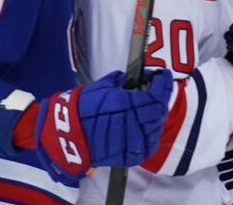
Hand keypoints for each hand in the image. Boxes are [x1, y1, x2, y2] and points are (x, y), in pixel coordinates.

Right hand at [31, 70, 172, 183]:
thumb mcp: (105, 85)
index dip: (164, 83)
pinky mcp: (128, 156)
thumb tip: (142, 77)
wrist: (68, 134)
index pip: (156, 94)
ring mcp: (131, 142)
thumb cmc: (84, 106)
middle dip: (161, 98)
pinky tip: (147, 126)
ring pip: (155, 128)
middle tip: (157, 91)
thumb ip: (125, 80)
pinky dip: (151, 135)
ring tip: (151, 108)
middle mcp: (131, 123)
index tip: (165, 75)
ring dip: (156, 116)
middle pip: (158, 111)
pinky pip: (149, 146)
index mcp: (125, 104)